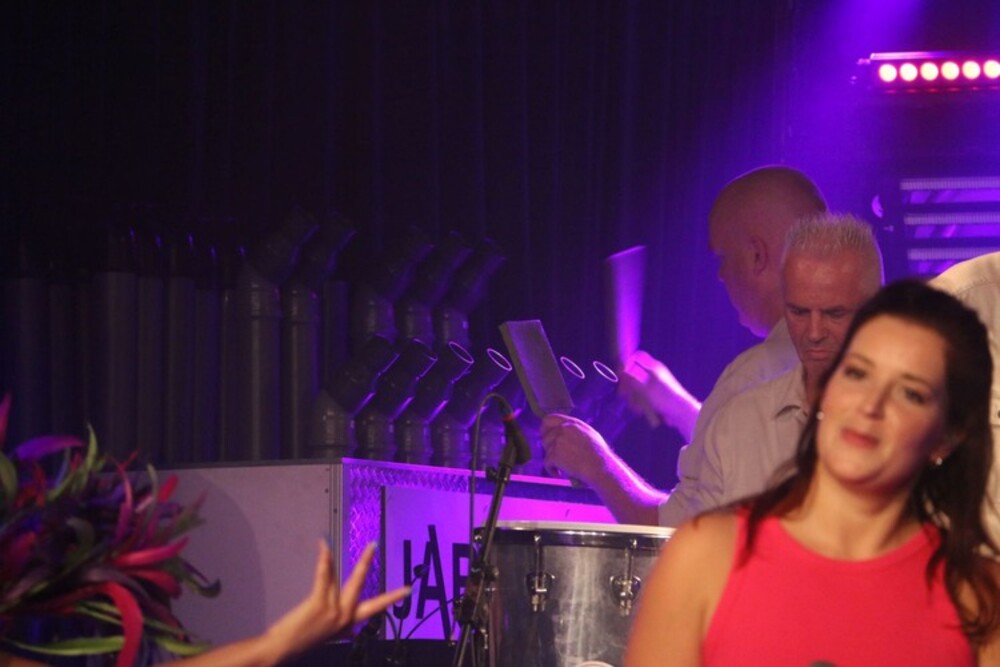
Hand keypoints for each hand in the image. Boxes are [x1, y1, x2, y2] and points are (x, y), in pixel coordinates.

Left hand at [262, 541, 409, 659]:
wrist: (283, 648)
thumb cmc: (304, 641)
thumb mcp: (330, 637)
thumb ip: (342, 631)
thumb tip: (352, 633)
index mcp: (349, 624)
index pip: (376, 608)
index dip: (392, 598)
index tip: (407, 589)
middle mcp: (345, 617)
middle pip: (359, 583)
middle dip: (366, 562)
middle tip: (374, 545)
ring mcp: (333, 611)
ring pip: (335, 580)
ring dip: (330, 562)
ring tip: (327, 546)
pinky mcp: (319, 605)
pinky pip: (324, 578)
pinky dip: (324, 562)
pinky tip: (324, 548)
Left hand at [540, 413, 613, 483]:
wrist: (600, 467)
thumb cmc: (599, 455)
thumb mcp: (590, 435)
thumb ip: (575, 431)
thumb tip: (564, 434)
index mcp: (572, 423)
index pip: (550, 419)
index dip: (545, 429)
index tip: (546, 437)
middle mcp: (563, 429)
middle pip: (545, 435)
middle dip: (546, 445)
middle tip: (552, 454)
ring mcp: (558, 441)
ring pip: (547, 451)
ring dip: (552, 460)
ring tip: (562, 467)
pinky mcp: (554, 454)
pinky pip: (547, 463)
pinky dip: (551, 469)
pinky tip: (558, 473)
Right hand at [619, 350, 700, 440]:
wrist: (680, 412)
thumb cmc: (664, 397)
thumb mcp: (645, 387)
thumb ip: (632, 378)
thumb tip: (621, 369)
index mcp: (652, 367)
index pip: (636, 357)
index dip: (626, 363)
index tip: (620, 374)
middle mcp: (652, 374)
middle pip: (633, 374)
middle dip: (628, 385)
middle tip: (623, 394)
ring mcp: (653, 385)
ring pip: (636, 387)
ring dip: (633, 398)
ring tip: (636, 407)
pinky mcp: (654, 396)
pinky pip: (642, 396)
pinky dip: (639, 403)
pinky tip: (640, 411)